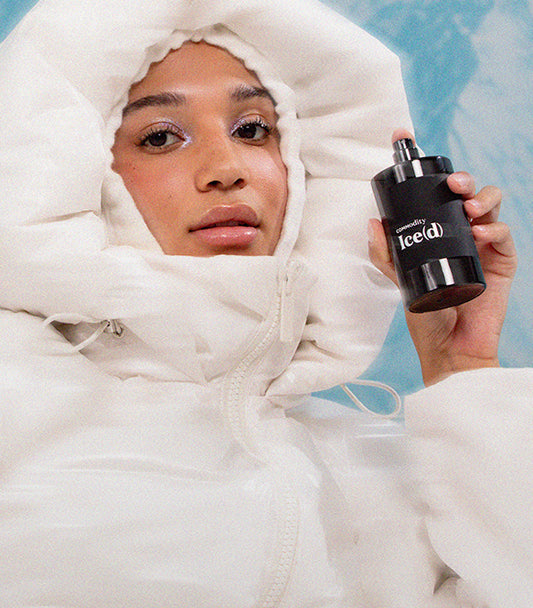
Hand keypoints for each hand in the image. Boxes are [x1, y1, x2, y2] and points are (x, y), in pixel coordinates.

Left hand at [369, 129, 516, 385]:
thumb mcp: (400, 280)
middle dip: (461, 178)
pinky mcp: (501, 260)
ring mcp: (483, 244)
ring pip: (490, 204)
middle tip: (453, 184)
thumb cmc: (427, 314)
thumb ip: (385, 253)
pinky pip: (505, 234)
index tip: (404, 138)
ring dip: (482, 197)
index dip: (422, 166)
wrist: (450, 347)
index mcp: (437, 232)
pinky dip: (495, 229)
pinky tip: (480, 234)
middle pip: (466, 192)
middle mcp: (460, 233)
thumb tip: (372, 222)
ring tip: (468, 207)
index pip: (433, 194)